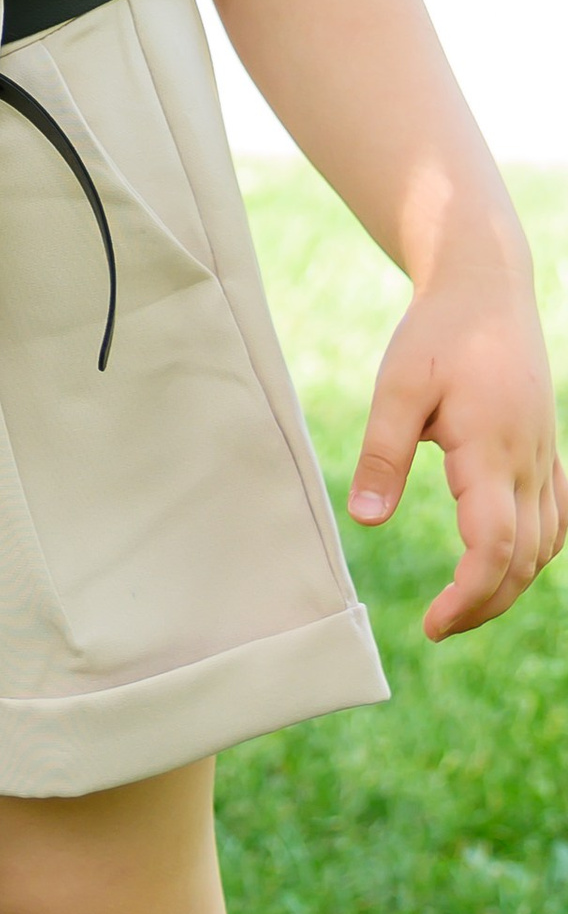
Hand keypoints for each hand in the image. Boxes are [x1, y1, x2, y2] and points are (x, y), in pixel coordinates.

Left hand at [347, 251, 565, 638]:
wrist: (487, 287)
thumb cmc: (437, 333)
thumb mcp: (398, 386)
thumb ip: (384, 454)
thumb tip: (364, 521)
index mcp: (492, 450)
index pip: (495, 547)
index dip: (469, 596)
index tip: (431, 624)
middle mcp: (530, 461)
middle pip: (524, 560)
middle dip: (485, 604)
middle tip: (439, 626)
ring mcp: (545, 456)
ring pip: (546, 545)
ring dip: (510, 583)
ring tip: (461, 603)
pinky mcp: (546, 449)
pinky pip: (556, 519)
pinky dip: (534, 553)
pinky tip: (504, 562)